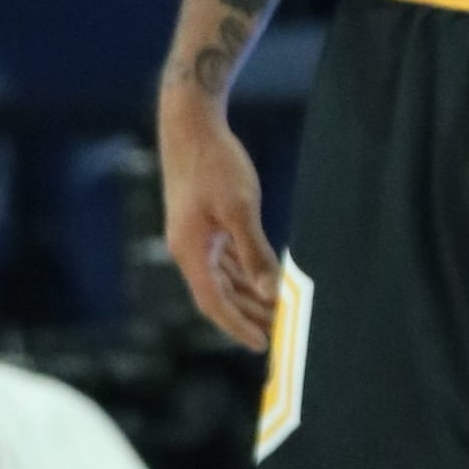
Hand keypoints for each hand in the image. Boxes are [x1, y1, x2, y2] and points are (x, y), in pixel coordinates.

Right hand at [158, 82, 278, 349]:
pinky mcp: (202, 222)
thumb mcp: (240, 208)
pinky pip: (224, 259)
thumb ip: (254, 252)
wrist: (191, 124)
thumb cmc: (215, 163)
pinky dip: (244, 273)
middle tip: (280, 333)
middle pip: (219, 295)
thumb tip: (271, 292)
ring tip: (278, 311)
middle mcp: (189, 250)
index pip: (214, 304)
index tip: (264, 345)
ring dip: (248, 295)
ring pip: (223, 278)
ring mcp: (194, 236)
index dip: (238, 327)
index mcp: (191, 253)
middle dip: (248, 316)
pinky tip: (263, 277)